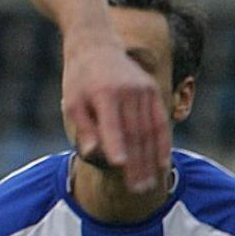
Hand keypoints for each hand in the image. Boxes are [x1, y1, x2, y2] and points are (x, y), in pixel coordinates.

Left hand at [61, 37, 169, 192]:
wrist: (96, 46)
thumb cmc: (79, 80)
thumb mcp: (72, 101)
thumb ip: (83, 127)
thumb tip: (90, 153)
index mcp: (104, 92)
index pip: (112, 123)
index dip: (115, 144)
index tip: (118, 165)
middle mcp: (127, 91)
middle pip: (134, 132)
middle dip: (136, 163)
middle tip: (137, 190)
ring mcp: (143, 90)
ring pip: (149, 131)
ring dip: (150, 160)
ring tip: (148, 185)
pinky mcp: (152, 91)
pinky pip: (160, 122)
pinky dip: (162, 143)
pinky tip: (162, 164)